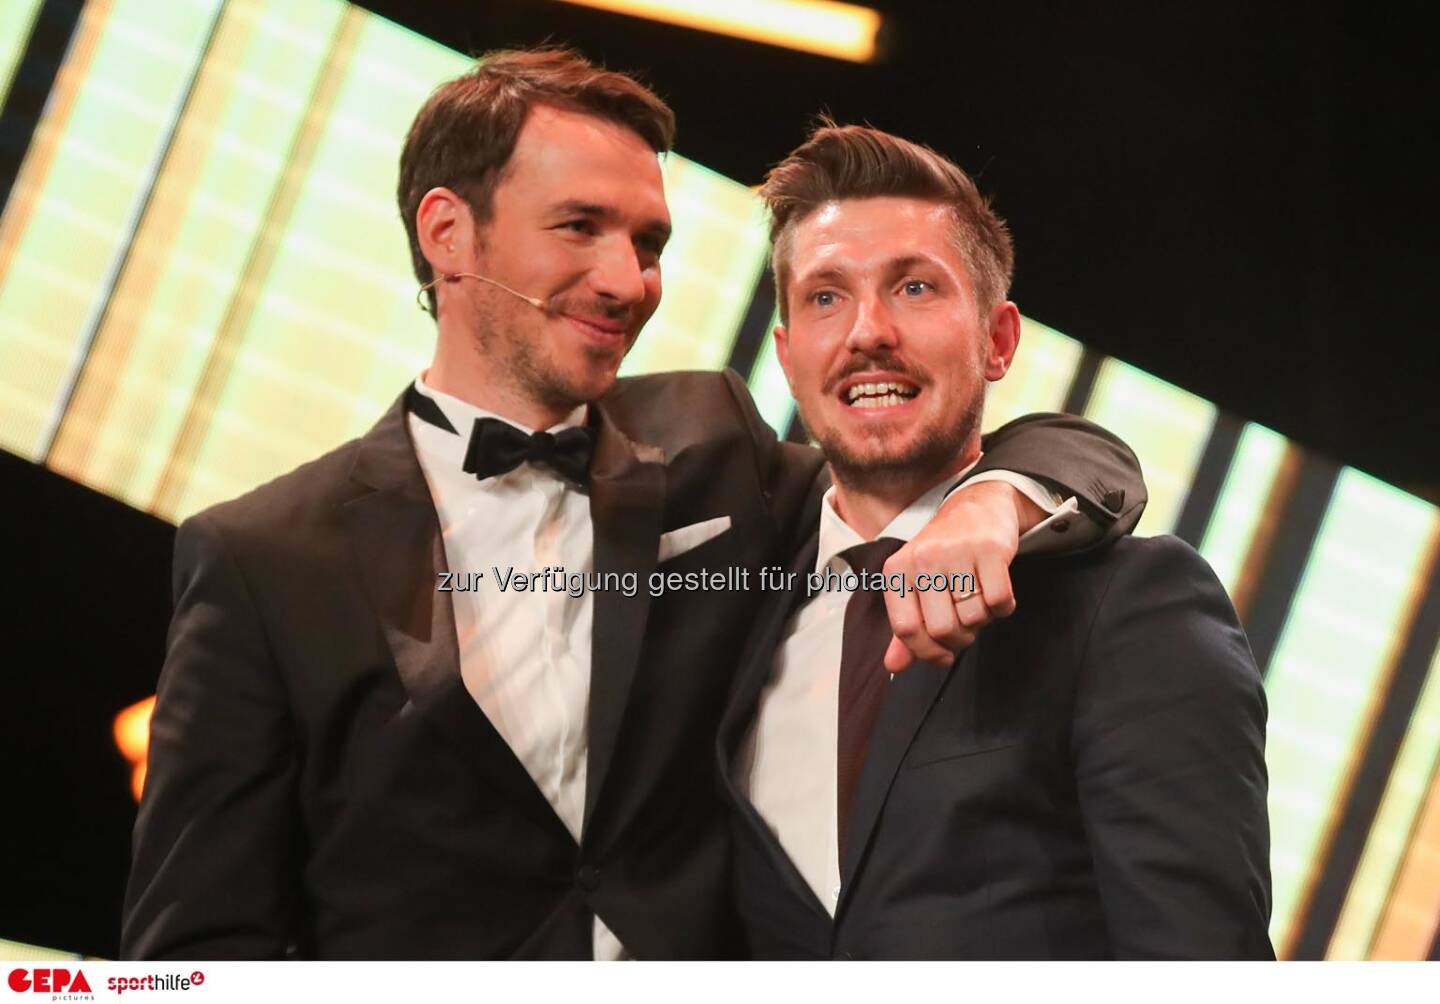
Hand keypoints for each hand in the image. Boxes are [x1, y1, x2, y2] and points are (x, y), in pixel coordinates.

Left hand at [881, 480, 1045, 670]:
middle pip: (943, 629)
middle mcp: (922, 559)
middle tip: (965, 625)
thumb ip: (906, 629)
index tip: (942, 656)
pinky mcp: (990, 549)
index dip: (927, 652)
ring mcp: (956, 552)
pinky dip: (1003, 608)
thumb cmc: (941, 555)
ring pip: (974, 618)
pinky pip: (1000, 602)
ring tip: (978, 601)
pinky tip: (996, 594)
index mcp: (897, 570)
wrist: (975, 506)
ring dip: (982, 621)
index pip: (906, 630)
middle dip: (960, 638)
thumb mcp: (915, 585)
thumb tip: (894, 667)